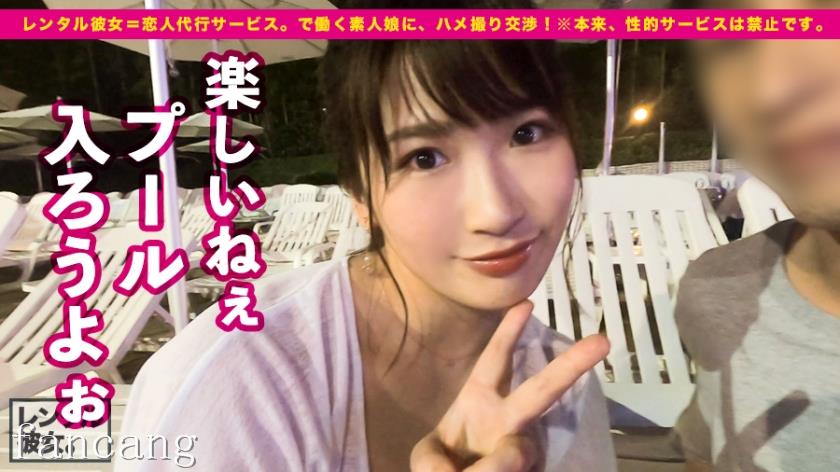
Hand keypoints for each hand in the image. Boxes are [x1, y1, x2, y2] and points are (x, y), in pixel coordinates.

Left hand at [410, 300, 609, 470]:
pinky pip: (521, 469)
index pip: (496, 359)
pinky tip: (491, 471)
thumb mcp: (428, 458)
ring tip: (484, 469)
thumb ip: (438, 462)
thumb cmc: (445, 463)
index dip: (508, 332)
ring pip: (520, 452)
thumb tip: (489, 467)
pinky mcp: (535, 468)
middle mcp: (506, 419)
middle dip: (568, 366)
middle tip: (601, 342)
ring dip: (499, 464)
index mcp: (479, 399)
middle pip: (540, 390)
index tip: (527, 303)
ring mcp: (524, 448)